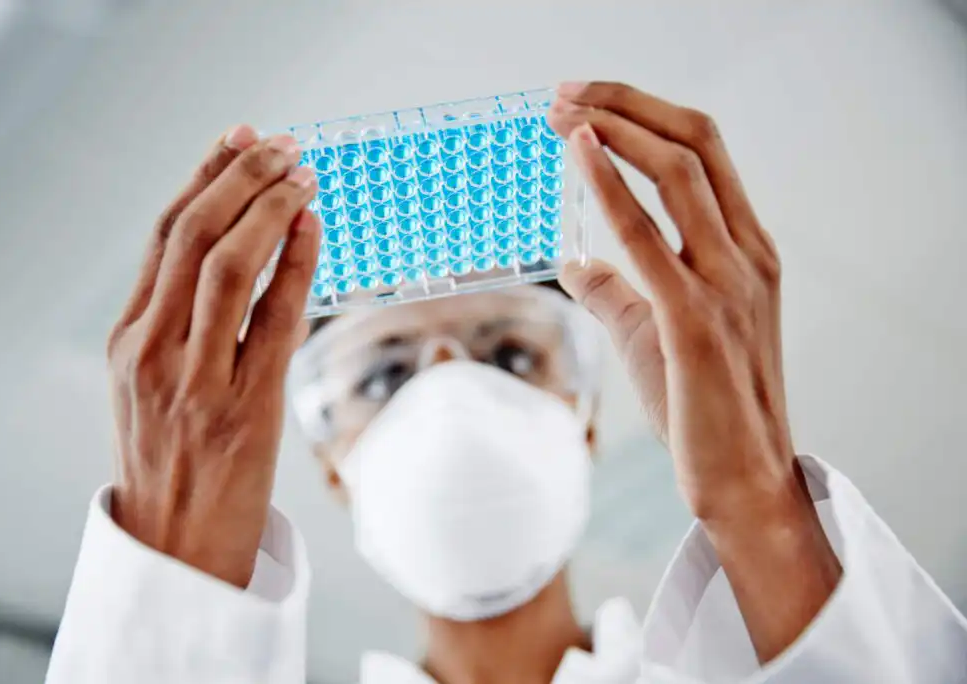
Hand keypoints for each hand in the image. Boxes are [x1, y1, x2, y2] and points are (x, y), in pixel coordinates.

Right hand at [105, 125, 320, 588]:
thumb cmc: (173, 465)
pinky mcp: (243, 408)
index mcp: (128, 340)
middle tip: (280, 143)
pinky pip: (271, 319)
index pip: (165, 237)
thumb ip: (179, 329)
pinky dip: (294, 264)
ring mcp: (194, 380)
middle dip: (239, 177)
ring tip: (301, 172)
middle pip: (192, 236)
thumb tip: (240, 260)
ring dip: (268, 208)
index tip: (238, 140)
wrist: (176, 550)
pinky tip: (312, 228)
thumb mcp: (153, 390)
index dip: (205, 178)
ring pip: (226, 266)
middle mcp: (151, 351)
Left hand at [548, 82, 839, 661]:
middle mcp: (746, 254)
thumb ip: (617, 291)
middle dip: (627, 104)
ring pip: (680, 172)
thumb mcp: (655, 332)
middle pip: (695, 142)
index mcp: (747, 250)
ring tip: (561, 113)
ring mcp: (729, 284)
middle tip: (564, 94)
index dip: (644, 115)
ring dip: (616, 129)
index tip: (587, 104)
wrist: (742, 479)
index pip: (703, 151)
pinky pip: (650, 235)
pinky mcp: (698, 320)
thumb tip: (572, 263)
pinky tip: (580, 157)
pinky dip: (612, 186)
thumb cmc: (702, 406)